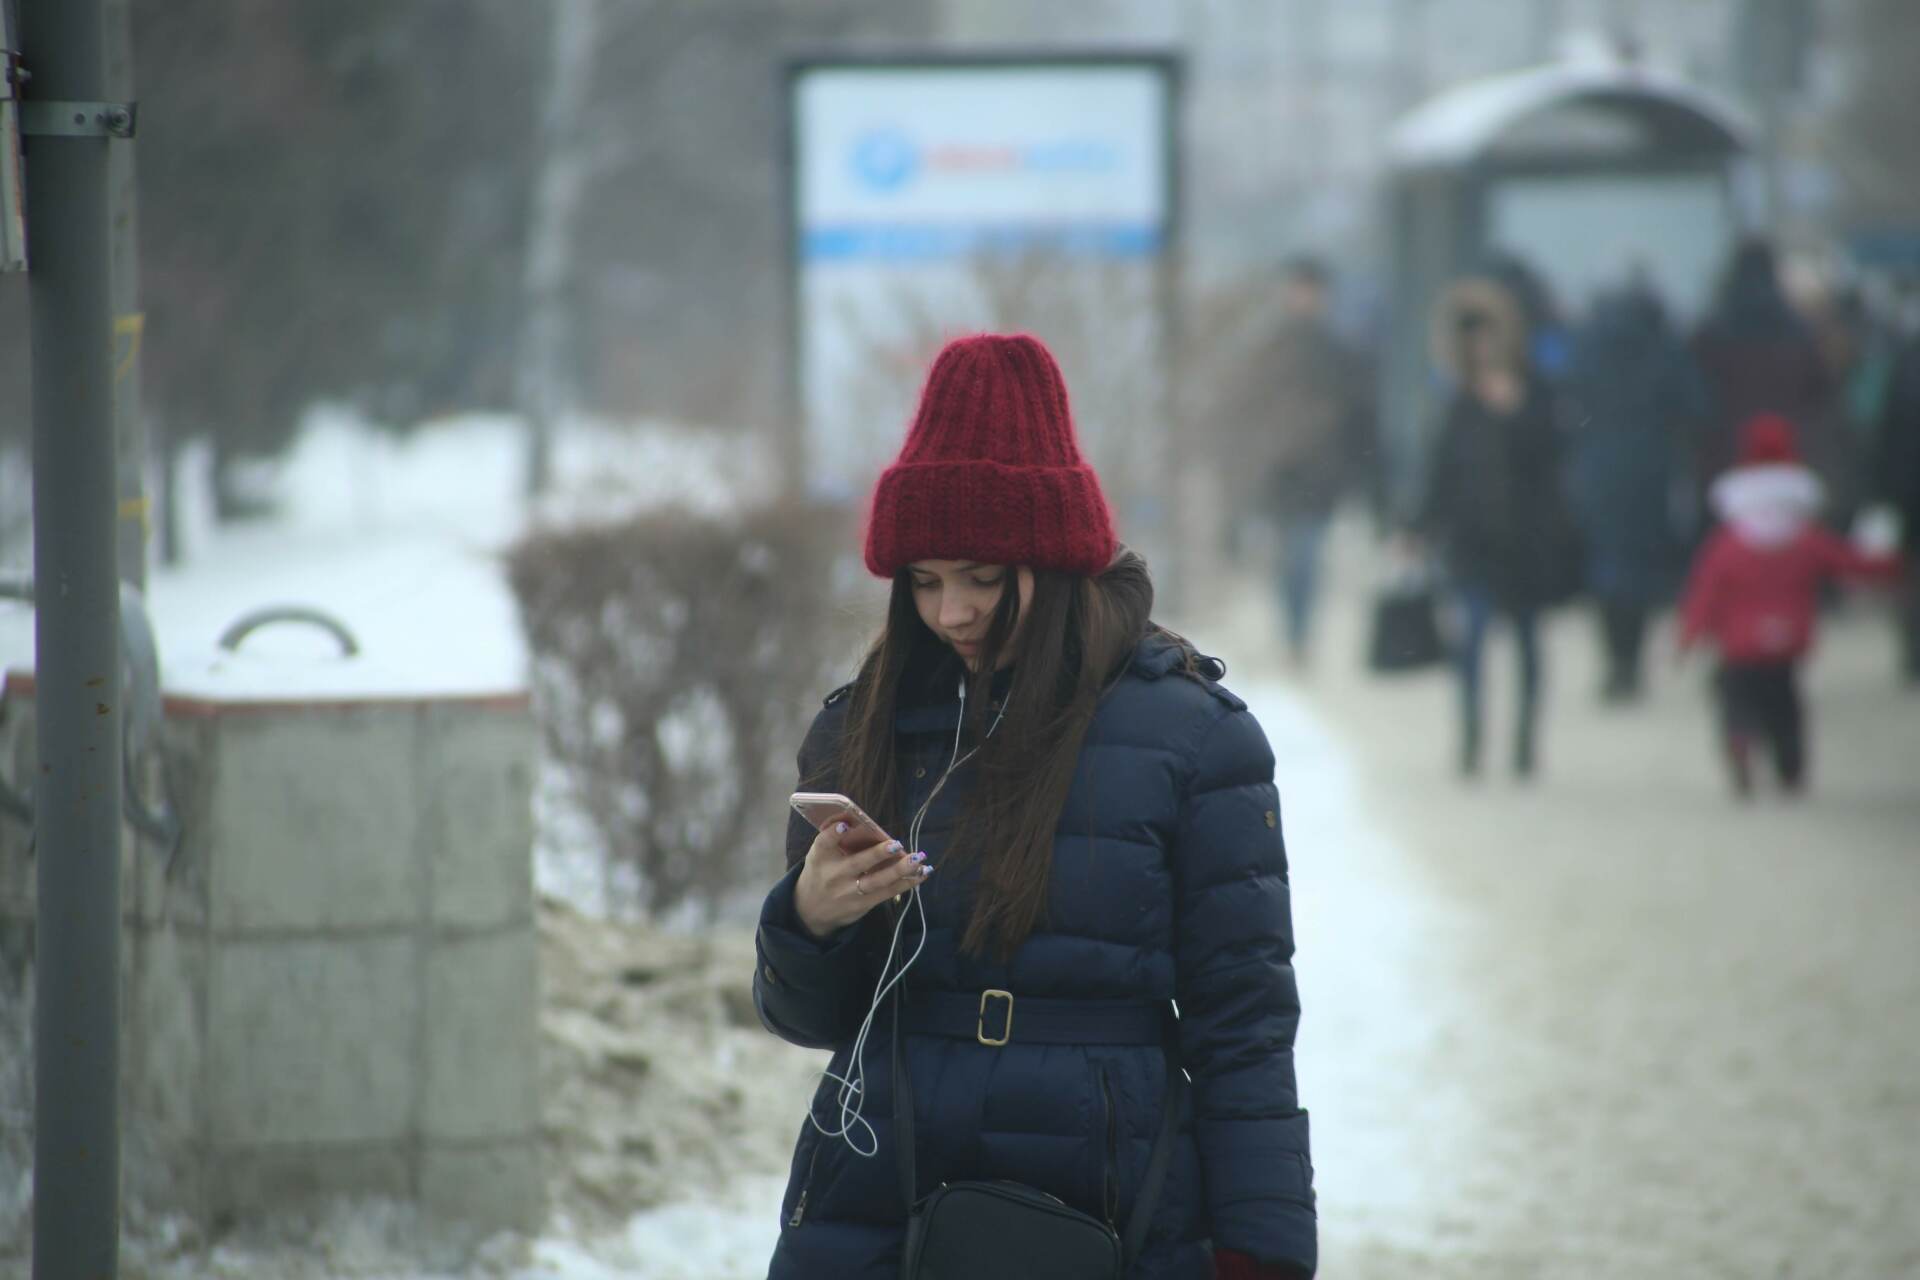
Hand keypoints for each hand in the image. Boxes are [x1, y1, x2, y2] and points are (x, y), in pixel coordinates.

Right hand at [793, 821, 930, 940]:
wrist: (811, 912)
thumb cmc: (822, 873)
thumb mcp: (820, 856)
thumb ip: (835, 840)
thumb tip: (859, 820)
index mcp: (820, 858)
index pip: (823, 843)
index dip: (833, 834)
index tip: (845, 825)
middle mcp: (834, 876)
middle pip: (857, 864)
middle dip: (878, 854)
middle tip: (897, 844)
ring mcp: (849, 893)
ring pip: (877, 881)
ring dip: (900, 870)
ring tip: (918, 859)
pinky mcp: (863, 905)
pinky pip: (887, 893)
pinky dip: (906, 883)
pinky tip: (922, 872)